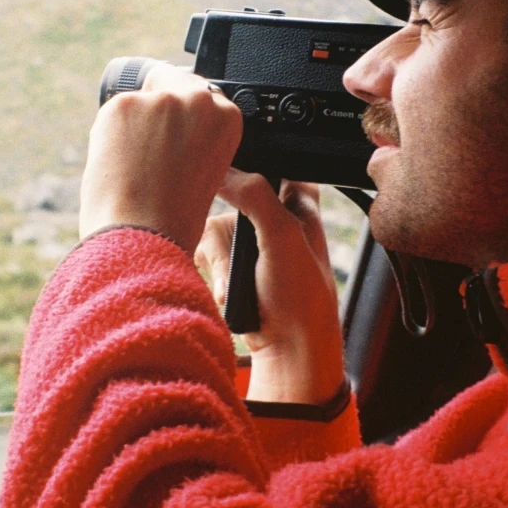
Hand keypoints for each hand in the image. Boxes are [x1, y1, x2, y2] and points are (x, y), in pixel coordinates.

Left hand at [79, 64, 243, 254]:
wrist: (145, 235)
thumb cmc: (174, 218)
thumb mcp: (206, 169)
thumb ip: (195, 136)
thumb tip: (169, 121)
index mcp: (227, 117)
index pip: (200, 96)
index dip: (182, 120)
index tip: (174, 141)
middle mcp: (199, 100)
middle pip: (169, 86)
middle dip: (158, 113)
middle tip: (151, 157)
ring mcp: (160, 99)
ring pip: (139, 102)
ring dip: (133, 125)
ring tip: (135, 167)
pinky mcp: (123, 105)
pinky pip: (114, 113)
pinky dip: (110, 135)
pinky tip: (118, 163)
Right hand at [196, 169, 344, 405]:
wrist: (287, 348)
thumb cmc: (302, 296)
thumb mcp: (282, 235)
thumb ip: (253, 194)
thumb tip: (222, 170)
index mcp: (298, 198)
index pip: (268, 158)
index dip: (247, 163)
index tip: (229, 173)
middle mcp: (273, 213)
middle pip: (228, 193)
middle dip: (228, 227)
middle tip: (242, 245)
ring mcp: (250, 239)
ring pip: (212, 225)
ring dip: (221, 259)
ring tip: (240, 282)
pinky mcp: (231, 262)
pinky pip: (205, 252)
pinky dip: (215, 273)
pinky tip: (232, 291)